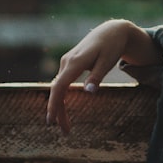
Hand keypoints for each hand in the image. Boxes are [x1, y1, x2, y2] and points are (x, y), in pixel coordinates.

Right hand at [46, 19, 133, 134]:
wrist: (112, 31)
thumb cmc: (111, 46)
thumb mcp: (108, 61)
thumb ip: (97, 76)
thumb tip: (88, 92)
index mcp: (75, 62)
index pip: (59, 86)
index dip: (54, 104)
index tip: (51, 120)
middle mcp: (67, 61)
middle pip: (57, 90)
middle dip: (58, 111)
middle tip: (65, 131)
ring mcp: (67, 62)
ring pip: (59, 88)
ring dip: (61, 107)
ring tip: (66, 126)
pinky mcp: (70, 64)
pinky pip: (62, 83)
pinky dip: (63, 98)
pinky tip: (65, 110)